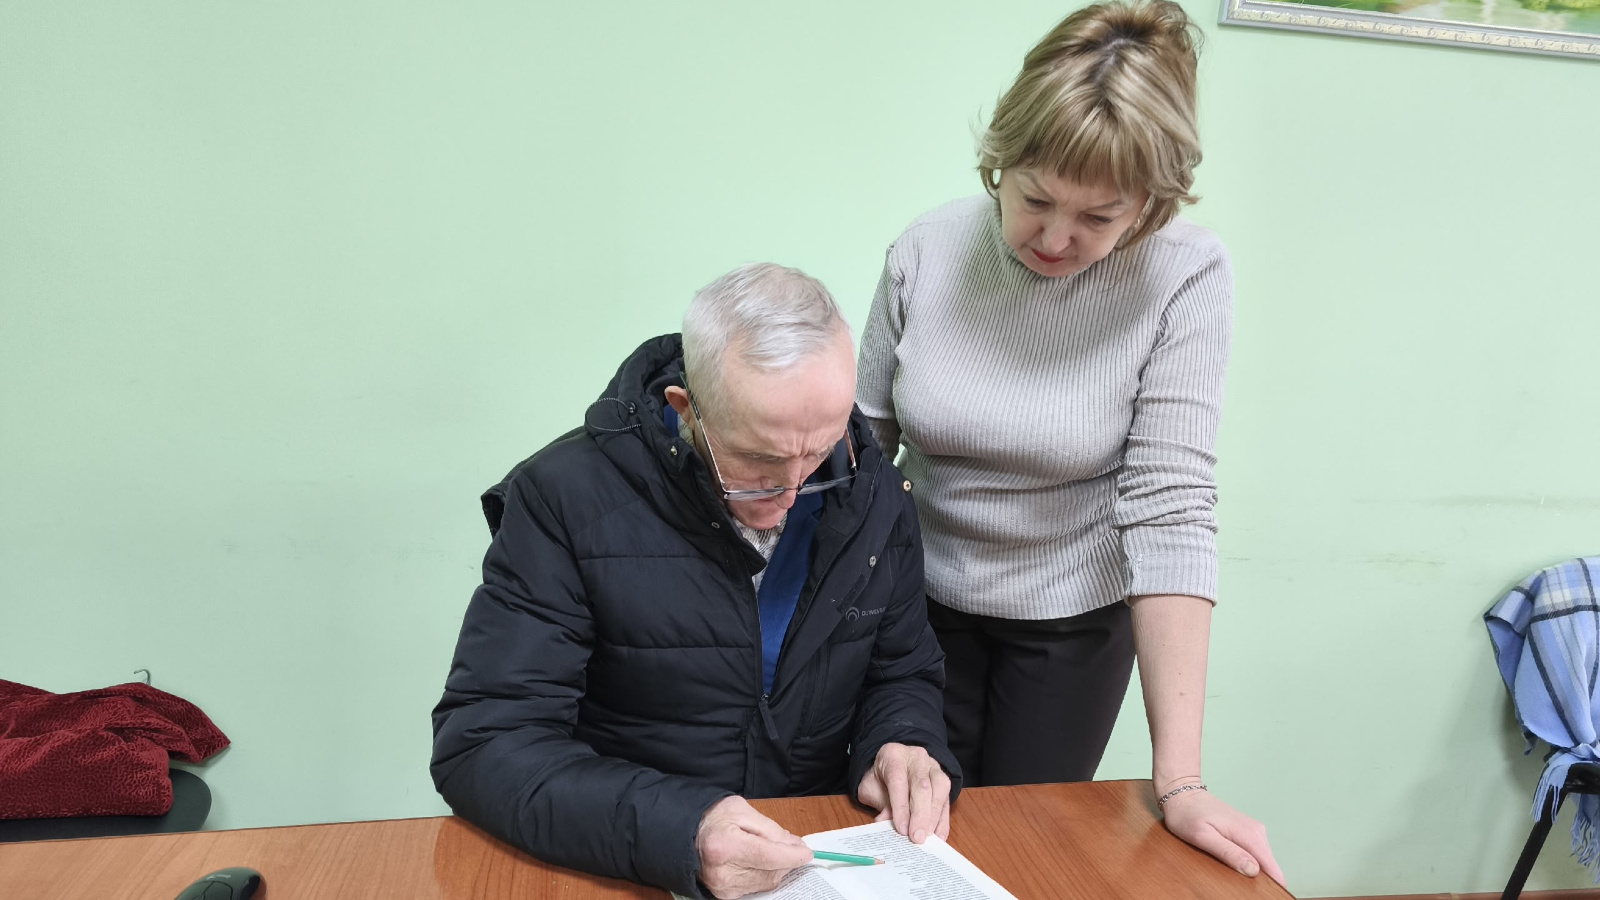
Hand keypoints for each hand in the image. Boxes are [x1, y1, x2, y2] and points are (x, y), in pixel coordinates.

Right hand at [696, 796, 813, 898]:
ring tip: (771, 850)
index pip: (768, 856)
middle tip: (792, 847)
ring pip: (767, 882)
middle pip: (770, 872)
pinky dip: (764, 875)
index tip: (807, 853)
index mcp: (725, 845)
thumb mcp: (741, 810)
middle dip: (787, 860)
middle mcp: (723, 872)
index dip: (792, 856)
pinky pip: (757, 887)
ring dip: (777, 868)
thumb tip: (795, 845)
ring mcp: (723, 887)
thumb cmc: (713, 818)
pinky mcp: (725, 895)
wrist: (686, 836)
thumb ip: (770, 829)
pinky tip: (759, 862)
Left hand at [856, 742, 950, 843]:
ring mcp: (933, 767)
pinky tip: (938, 835)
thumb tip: (884, 823)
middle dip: (920, 815)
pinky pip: (947, 799)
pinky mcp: (943, 780)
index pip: (898, 780)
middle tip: (917, 837)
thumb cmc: (881, 778)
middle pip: (922, 785)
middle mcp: (917, 758)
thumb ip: (878, 803)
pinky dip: (943, 820)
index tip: (902, 829)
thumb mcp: (871, 787)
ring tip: (927, 836)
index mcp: (894, 756)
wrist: (894, 764)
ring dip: (934, 816)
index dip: (901, 806)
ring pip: (940, 788)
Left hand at [1160, 788, 1284, 886]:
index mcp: (1249, 834)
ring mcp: (1253, 830)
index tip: (1259, 893)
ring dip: (1252, 871)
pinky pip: (1255, 853)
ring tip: (1231, 872)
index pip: (1272, 867)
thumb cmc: (1187, 815)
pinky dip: (1248, 862)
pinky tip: (1233, 863)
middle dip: (1258, 879)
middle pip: (1269, 866)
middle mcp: (1257, 831)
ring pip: (1263, 861)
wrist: (1183, 794)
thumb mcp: (1203, 837)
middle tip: (1235, 883)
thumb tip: (1253, 870)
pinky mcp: (1248, 831)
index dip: (1269, 885)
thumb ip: (1228, 853)